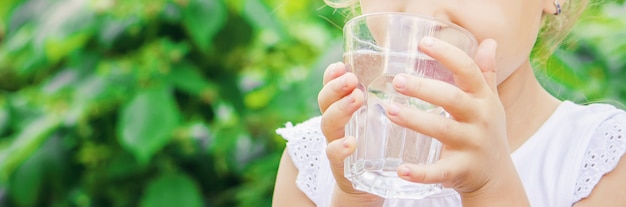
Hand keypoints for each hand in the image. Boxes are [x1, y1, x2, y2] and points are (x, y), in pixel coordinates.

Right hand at [317, 63, 382, 206]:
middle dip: (336, 88)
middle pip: (325, 101)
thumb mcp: (380, 115)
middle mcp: (336, 121)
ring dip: (340, 109)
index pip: (331, 85)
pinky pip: (334, 154)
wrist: (371, 179)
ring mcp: (335, 141)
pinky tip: (350, 142)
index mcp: (343, 106)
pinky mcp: (340, 164)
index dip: (332, 75)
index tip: (341, 65)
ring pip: (328, 123)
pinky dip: (340, 147)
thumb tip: (414, 67)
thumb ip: (389, 94)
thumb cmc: (378, 140)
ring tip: (356, 98)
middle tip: (351, 79)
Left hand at [386, 37, 528, 205]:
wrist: (497, 176)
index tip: (423, 42)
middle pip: (451, 99)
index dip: (447, 54)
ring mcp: (471, 145)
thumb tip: (489, 41)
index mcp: (483, 99)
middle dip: (424, 89)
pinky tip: (401, 170)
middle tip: (397, 80)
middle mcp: (479, 119)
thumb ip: (486, 73)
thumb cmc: (486, 131)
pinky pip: (440, 171)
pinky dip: (421, 173)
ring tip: (391, 111)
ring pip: (442, 130)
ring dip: (415, 120)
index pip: (467, 70)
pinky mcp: (461, 170)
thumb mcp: (490, 101)